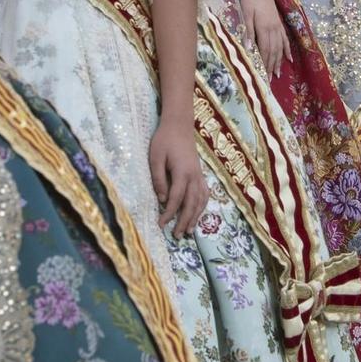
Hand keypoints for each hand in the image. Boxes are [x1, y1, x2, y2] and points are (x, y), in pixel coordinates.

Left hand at [148, 117, 207, 237]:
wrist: (179, 125)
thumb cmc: (164, 140)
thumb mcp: (155, 158)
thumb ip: (159, 179)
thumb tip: (163, 200)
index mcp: (182, 173)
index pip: (176, 199)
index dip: (169, 214)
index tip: (161, 225)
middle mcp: (194, 176)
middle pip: (191, 204)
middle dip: (184, 221)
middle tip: (177, 236)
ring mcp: (199, 175)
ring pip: (201, 201)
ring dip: (195, 217)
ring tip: (189, 231)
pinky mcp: (200, 173)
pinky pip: (205, 194)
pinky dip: (202, 206)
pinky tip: (198, 214)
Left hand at [240, 0, 289, 73]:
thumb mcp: (246, 14)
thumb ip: (248, 31)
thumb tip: (249, 48)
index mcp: (264, 28)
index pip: (265, 50)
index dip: (265, 63)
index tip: (264, 76)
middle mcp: (273, 29)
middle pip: (273, 51)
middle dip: (272, 66)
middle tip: (271, 80)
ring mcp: (278, 27)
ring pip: (280, 47)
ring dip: (279, 61)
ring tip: (278, 74)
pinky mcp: (279, 24)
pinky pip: (285, 39)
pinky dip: (287, 50)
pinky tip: (289, 58)